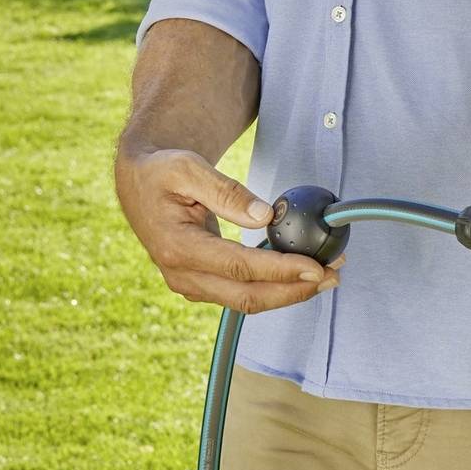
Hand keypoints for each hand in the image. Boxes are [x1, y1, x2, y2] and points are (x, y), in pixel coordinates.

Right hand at [114, 143, 339, 313]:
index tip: (314, 266)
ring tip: (325, 274)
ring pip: (246, 302)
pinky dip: (272, 287)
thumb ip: (226, 192)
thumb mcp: (188, 168)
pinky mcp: (199, 284)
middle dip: (294, 290)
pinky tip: (297, 274)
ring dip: (288, 292)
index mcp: (177, 247)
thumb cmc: (162, 171)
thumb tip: (266, 215)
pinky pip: (240, 295)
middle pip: (247, 297)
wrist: (138, 183)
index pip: (238, 268)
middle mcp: (181, 275)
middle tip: (332, 274)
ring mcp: (189, 284)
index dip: (280, 270)